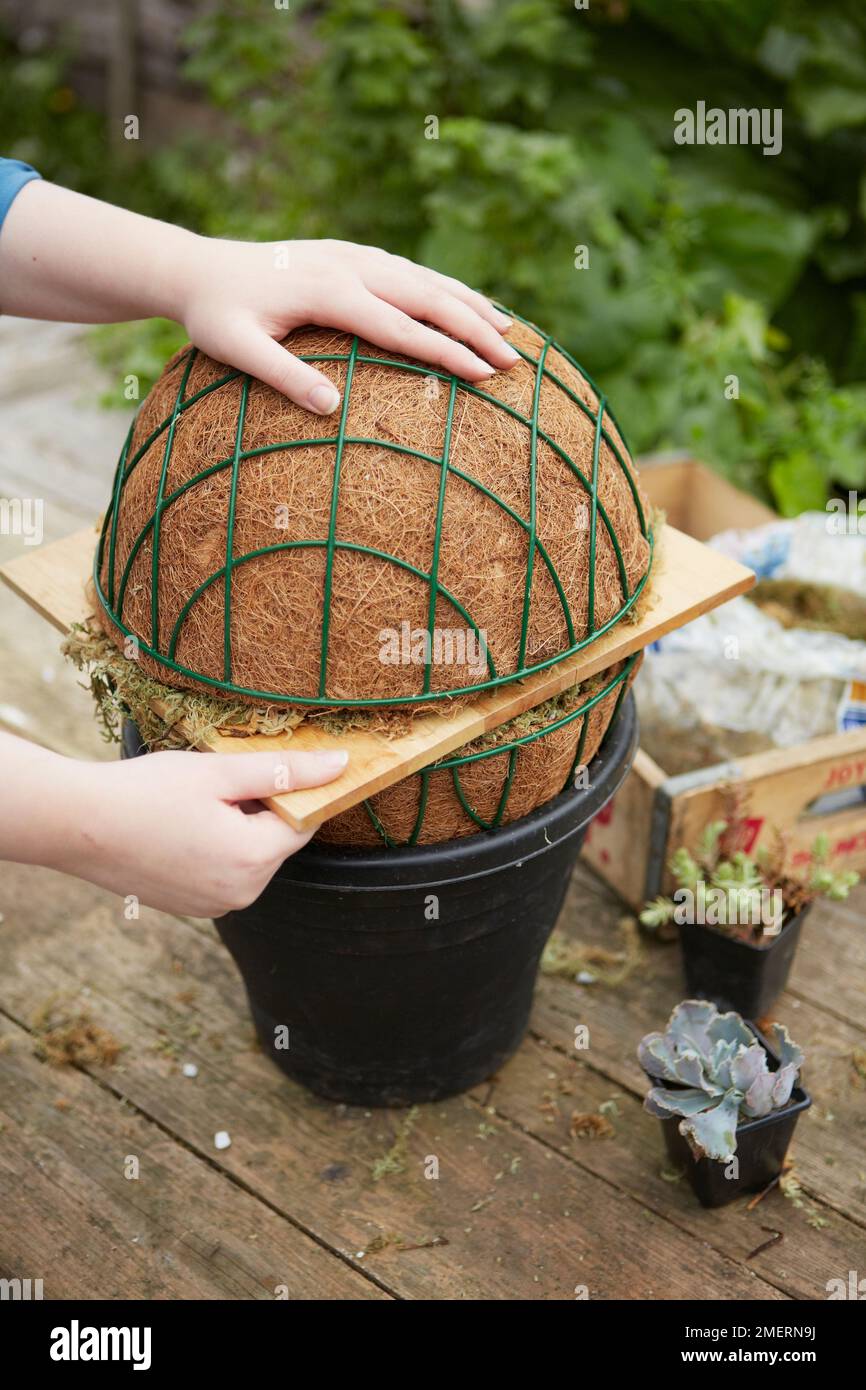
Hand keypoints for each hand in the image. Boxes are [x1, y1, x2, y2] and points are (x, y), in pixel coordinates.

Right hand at [28, 743, 347, 917]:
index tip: (274, 767)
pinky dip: (215, 848)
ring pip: (249, 857)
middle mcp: (241, 895)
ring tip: (194, 804)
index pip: (303, 822)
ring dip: (237, 828)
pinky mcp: (192, 909)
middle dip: (261, 810)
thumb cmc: (146, 792)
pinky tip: (181, 826)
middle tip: (219, 782)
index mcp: (253, 862)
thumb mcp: (220, 772)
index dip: (294, 791)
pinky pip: (223, 872)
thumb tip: (343, 765)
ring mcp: (215, 907)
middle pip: (276, 842)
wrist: (77, 825)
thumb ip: (286, 770)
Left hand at [177, 236, 519, 412]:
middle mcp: (351, 266)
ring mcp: (354, 255)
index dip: (447, 353)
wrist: (197, 267)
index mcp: (330, 291)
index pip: (403, 328)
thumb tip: (333, 410)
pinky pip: (409, 270)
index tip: (484, 376)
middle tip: (515, 362)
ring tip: (510, 331)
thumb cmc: (215, 315)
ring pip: (426, 279)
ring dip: (470, 304)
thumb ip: (283, 376)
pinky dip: (444, 287)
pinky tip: (467, 302)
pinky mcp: (352, 254)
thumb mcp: (237, 349)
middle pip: (428, 298)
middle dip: (475, 329)